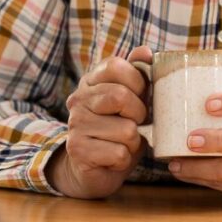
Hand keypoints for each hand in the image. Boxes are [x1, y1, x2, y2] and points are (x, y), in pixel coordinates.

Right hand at [47, 46, 152, 198]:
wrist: (93, 168)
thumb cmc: (117, 130)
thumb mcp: (131, 100)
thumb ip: (138, 75)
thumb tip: (146, 52)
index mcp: (91, 81)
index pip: (115, 66)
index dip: (137, 82)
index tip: (140, 96)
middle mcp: (78, 99)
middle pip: (121, 96)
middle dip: (139, 114)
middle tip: (135, 123)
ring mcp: (76, 125)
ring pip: (127, 130)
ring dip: (133, 142)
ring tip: (122, 143)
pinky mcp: (78, 150)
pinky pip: (119, 154)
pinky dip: (124, 160)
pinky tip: (113, 159)